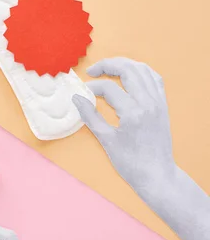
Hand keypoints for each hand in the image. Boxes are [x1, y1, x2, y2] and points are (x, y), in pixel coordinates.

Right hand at [72, 57, 174, 187]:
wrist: (156, 174)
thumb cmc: (130, 162)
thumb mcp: (107, 140)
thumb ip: (91, 116)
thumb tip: (77, 99)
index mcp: (133, 112)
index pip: (109, 88)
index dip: (92, 87)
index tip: (81, 92)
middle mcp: (148, 102)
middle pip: (129, 70)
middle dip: (108, 65)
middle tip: (92, 70)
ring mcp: (158, 102)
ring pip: (143, 70)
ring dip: (124, 65)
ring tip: (108, 68)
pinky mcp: (162, 105)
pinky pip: (154, 78)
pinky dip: (140, 72)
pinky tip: (129, 75)